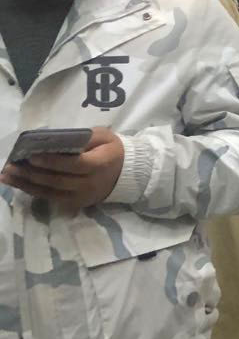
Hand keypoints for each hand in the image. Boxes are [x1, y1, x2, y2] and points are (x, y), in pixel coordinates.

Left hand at [0, 128, 124, 211]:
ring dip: (27, 185)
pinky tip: (19, 184)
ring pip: (51, 192)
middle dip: (32, 174)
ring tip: (7, 177)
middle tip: (11, 166)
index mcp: (99, 165)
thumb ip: (83, 137)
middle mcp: (90, 184)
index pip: (73, 165)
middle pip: (58, 181)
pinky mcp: (76, 203)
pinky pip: (52, 198)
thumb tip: (56, 140)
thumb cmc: (112, 150)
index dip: (52, 162)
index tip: (31, 156)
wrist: (126, 173)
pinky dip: (34, 191)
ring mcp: (82, 196)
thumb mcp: (104, 136)